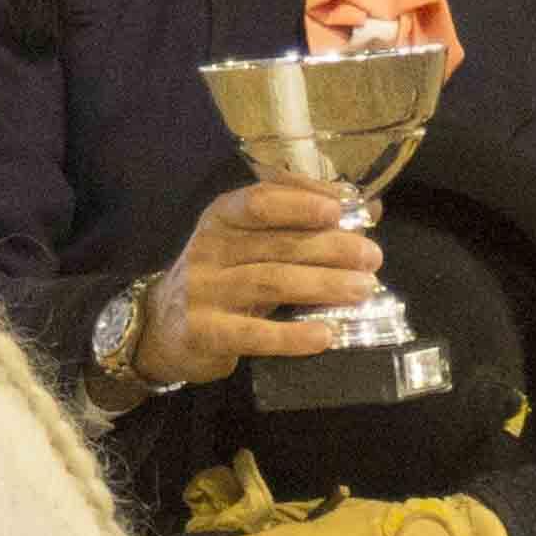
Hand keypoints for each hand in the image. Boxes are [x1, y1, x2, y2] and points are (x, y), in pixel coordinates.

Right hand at [128, 181, 386, 389]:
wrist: (162, 329)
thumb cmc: (222, 279)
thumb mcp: (251, 244)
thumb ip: (301, 225)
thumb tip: (368, 207)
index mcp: (223, 216)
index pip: (261, 199)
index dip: (301, 203)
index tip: (340, 209)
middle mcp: (210, 247)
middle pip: (277, 243)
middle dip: (330, 248)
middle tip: (372, 257)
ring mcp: (204, 290)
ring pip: (270, 282)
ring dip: (322, 285)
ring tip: (363, 290)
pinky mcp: (204, 332)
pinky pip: (254, 334)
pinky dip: (292, 336)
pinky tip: (326, 336)